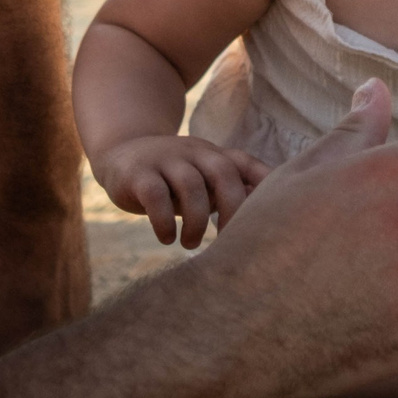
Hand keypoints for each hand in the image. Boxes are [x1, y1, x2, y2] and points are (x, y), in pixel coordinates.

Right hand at [94, 135, 272, 246]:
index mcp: (216, 155)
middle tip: (229, 243)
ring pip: (191, 185)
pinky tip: (167, 238)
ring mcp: (166, 159)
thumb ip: (232, 192)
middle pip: (224, 173)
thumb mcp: (204, 181)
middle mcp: (195, 152)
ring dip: (196, 221)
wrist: (123, 154)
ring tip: (191, 244)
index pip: (246, 164)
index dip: (264, 185)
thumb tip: (268, 213)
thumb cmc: (174, 178)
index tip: (274, 214)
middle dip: (232, 209)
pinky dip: (164, 220)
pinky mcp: (139, 173)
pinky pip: (156, 195)